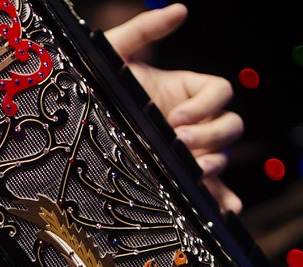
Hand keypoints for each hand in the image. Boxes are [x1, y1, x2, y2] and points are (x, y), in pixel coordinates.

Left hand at [105, 4, 243, 212]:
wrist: (72, 127)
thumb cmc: (94, 87)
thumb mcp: (115, 54)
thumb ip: (144, 29)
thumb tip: (180, 10)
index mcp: (185, 91)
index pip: (220, 92)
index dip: (205, 104)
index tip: (175, 115)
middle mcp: (193, 121)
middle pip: (231, 125)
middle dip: (210, 135)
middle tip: (180, 142)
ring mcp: (189, 151)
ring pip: (223, 157)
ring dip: (214, 164)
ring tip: (193, 170)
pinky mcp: (181, 177)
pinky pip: (210, 190)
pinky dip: (222, 199)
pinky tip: (228, 210)